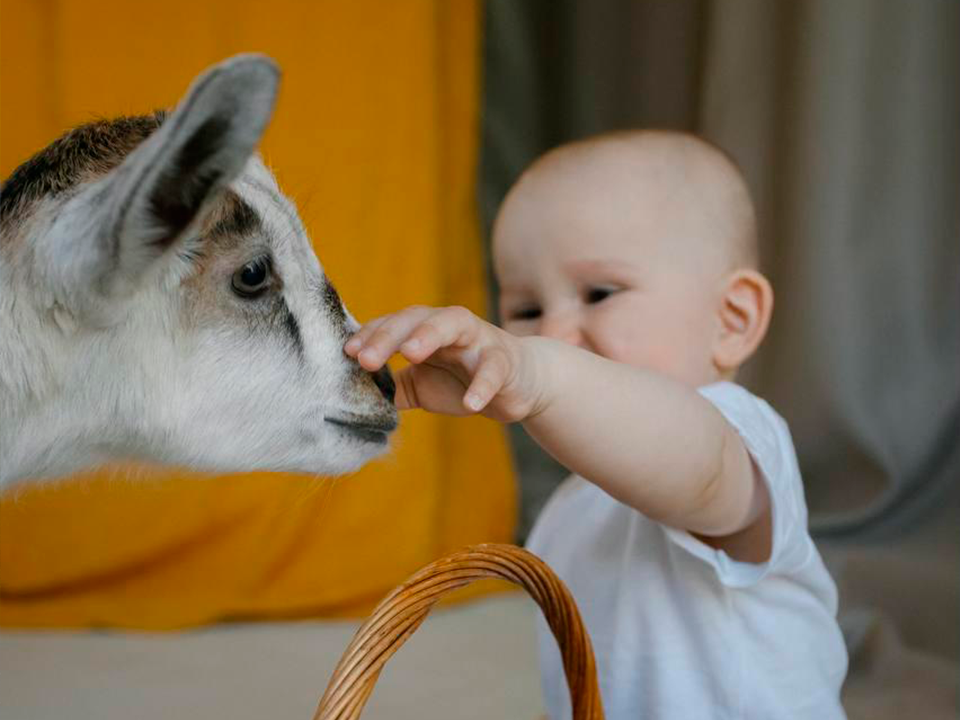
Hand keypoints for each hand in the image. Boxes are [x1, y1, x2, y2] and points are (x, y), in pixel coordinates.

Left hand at [344, 305, 543, 422]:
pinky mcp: (505, 360)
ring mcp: (479, 338)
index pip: (392, 325)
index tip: (347, 353)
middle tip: (366, 358)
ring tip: (410, 353)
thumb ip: (392, 390)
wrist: (519, 385)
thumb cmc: (464, 380)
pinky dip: (482, 385)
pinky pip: (493, 369)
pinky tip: (469, 404)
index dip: (369, 336)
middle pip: (415, 317)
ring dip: (430, 335)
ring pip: (453, 324)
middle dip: (389, 335)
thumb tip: (354, 402)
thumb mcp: (420, 387)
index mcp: (424, 330)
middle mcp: (448, 326)